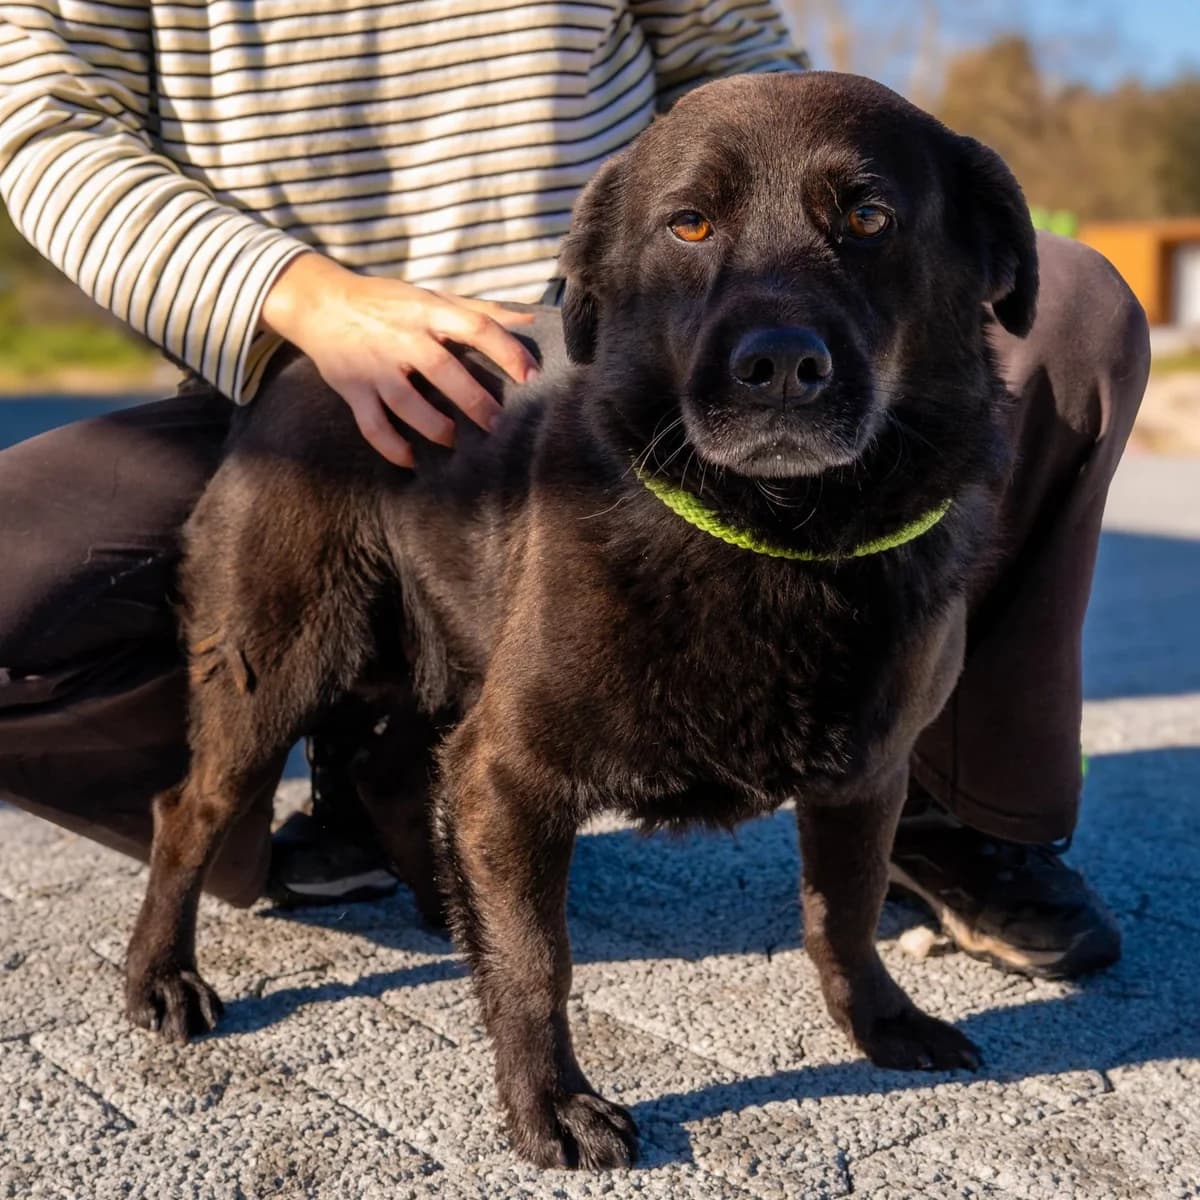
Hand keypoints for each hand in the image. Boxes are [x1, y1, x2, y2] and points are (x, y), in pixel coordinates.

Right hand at [261, 252, 539, 465]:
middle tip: (497, 424)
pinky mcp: (352, 389)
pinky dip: (392, 448)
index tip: (531, 376)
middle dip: (474, 400)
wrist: (320, 303)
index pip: (475, 327)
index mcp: (427, 312)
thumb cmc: (387, 302)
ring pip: (407, 404)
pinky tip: (413, 461)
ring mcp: (375, 366)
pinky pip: (372, 426)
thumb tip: (529, 319)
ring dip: (435, 427)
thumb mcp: (432, 298)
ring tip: (454, 441)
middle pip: (443, 370)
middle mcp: (402, 338)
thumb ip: (480, 311)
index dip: (506, 351)